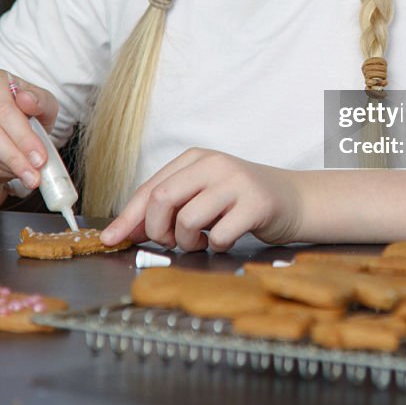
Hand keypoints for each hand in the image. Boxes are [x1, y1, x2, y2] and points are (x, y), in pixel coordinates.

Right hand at [0, 68, 59, 191]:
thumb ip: (41, 101)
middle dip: (13, 156)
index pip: (4, 109)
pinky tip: (7, 171)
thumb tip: (28, 100)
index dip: (23, 136)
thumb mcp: (42, 105)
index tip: (40, 158)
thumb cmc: (25, 114)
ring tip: (26, 172)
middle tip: (33, 175)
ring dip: (5, 166)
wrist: (1, 132)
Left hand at [101, 148, 302, 251]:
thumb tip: (127, 230)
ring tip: (201, 240)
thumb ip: (168, 206)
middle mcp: (214, 164)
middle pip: (162, 200)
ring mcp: (236, 181)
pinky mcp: (256, 203)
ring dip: (187, 242)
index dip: (128, 217)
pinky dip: (216, 246)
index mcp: (195, 158)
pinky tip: (224, 239)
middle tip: (169, 241)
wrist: (294, 199)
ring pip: (187, 219)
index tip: (111, 239)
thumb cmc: (241, 201)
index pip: (150, 188)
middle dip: (157, 230)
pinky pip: (219, 235)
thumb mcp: (202, 194)